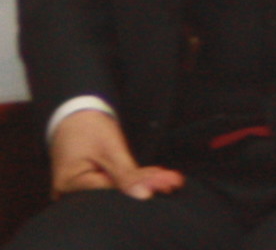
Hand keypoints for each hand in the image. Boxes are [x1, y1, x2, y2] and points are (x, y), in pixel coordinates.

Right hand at [47, 108, 182, 200]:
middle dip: (143, 187)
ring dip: (140, 184)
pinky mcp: (85, 185)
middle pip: (111, 195)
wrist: (75, 115)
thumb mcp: (110, 148)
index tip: (166, 185)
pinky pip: (110, 185)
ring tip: (169, 182)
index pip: (109, 192)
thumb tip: (143, 196)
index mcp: (68, 185)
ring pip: (113, 190)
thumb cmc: (88, 127)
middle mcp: (68, 193)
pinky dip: (131, 180)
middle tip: (172, 183)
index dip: (139, 188)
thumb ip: (125, 174)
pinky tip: (153, 178)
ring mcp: (75, 191)